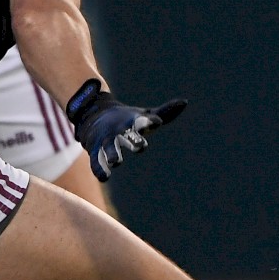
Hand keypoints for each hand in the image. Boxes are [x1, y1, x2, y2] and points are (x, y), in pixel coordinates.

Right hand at [65, 79, 186, 180]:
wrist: (93, 117)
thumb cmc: (126, 120)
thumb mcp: (144, 115)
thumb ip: (165, 112)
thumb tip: (185, 102)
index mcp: (133, 122)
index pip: (142, 121)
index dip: (149, 121)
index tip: (157, 122)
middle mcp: (119, 131)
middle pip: (126, 136)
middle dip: (133, 140)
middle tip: (140, 147)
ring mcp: (106, 141)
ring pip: (109, 149)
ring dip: (112, 154)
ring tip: (116, 162)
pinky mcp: (94, 151)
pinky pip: (96, 162)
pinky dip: (99, 169)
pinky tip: (105, 177)